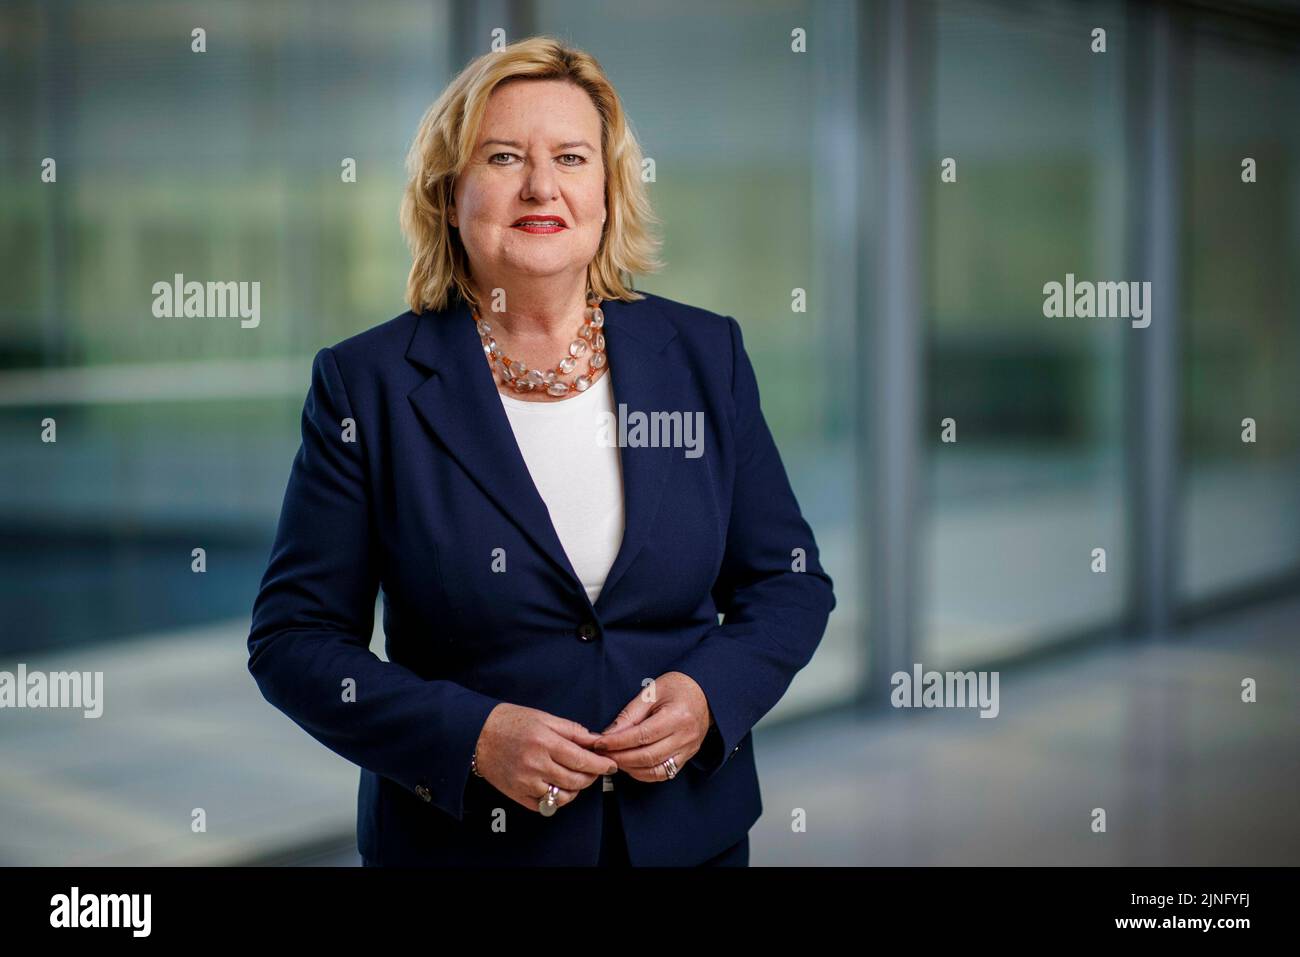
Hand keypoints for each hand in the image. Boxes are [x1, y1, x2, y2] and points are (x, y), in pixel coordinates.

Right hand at [474, 703, 617, 812]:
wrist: (477, 734)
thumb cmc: (511, 722)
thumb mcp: (543, 717)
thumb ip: (571, 730)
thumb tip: (594, 740)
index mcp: (544, 742)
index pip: (582, 760)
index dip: (600, 765)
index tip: (610, 765)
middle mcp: (536, 765)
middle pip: (575, 781)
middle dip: (590, 777)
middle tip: (594, 770)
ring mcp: (526, 783)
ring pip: (563, 796)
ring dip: (575, 790)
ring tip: (576, 778)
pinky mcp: (517, 794)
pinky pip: (545, 805)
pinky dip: (556, 798)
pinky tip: (557, 786)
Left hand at [591, 672, 711, 782]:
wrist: (705, 693)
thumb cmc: (677, 688)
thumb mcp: (651, 692)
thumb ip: (630, 714)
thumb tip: (608, 734)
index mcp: (677, 716)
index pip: (642, 736)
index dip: (617, 742)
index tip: (600, 743)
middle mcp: (685, 737)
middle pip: (648, 756)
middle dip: (620, 758)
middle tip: (602, 755)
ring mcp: (688, 750)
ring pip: (655, 770)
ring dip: (631, 768)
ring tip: (614, 760)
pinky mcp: (687, 757)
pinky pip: (664, 774)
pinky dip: (644, 774)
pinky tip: (631, 766)